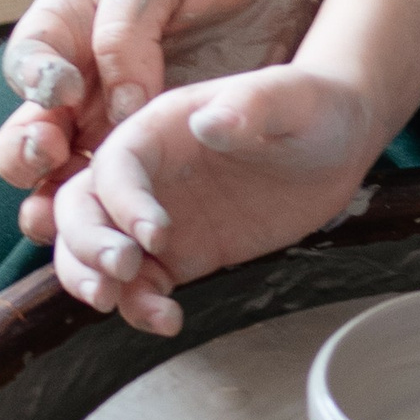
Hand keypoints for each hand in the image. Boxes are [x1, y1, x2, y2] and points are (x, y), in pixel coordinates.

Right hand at [0, 0, 332, 225]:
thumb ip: (126, 25)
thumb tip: (118, 105)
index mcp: (73, 21)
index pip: (30, 59)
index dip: (33, 80)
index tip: (61, 91)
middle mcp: (86, 82)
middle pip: (30, 133)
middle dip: (27, 153)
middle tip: (52, 155)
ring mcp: (122, 124)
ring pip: (67, 181)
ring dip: (60, 206)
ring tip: (68, 218)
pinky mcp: (166, 157)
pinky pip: (126, 202)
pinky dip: (118, 228)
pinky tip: (127, 247)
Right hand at [49, 67, 380, 339]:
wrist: (338, 143)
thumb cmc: (313, 108)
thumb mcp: (291, 99)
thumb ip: (250, 105)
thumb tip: (208, 121)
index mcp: (163, 125)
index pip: (117, 162)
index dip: (124, 199)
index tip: (156, 234)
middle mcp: (148, 172)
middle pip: (82, 206)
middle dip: (86, 242)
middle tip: (122, 271)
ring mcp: (157, 215)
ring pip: (91, 249)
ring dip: (90, 278)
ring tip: (118, 303)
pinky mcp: (179, 255)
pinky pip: (138, 284)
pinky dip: (137, 305)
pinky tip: (167, 320)